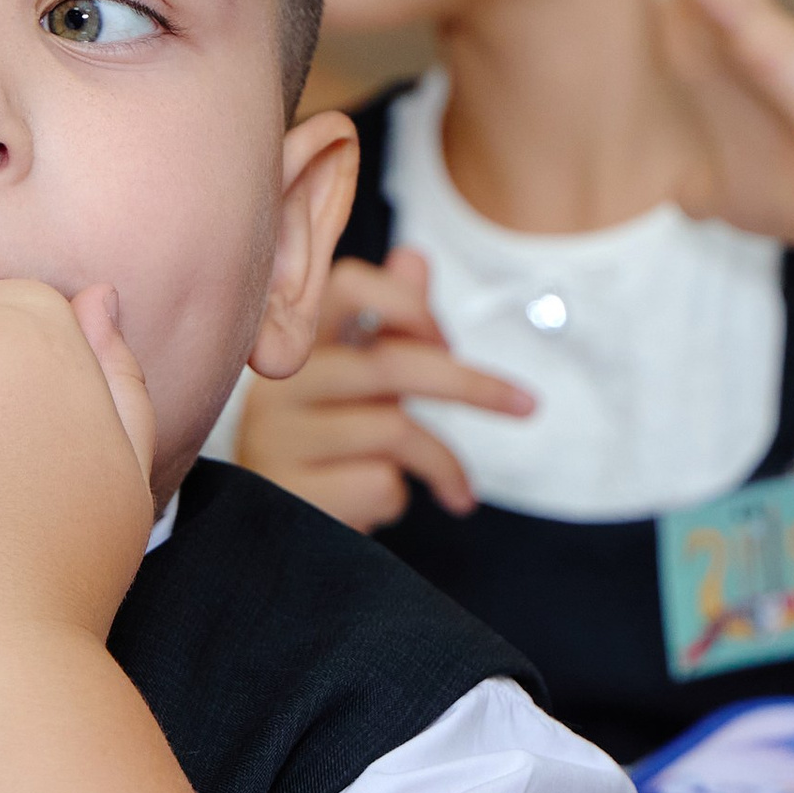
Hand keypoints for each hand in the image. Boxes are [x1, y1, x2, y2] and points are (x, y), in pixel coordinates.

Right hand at [233, 250, 532, 530]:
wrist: (266, 535)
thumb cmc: (323, 448)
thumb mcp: (357, 382)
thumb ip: (387, 324)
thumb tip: (414, 256)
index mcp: (297, 346)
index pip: (348, 285)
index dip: (409, 304)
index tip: (442, 341)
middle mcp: (277, 385)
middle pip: (390, 362)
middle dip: (472, 384)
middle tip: (527, 405)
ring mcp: (278, 440)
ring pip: (392, 429)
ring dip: (444, 463)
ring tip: (458, 491)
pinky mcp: (292, 493)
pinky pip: (378, 483)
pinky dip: (397, 500)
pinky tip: (376, 509)